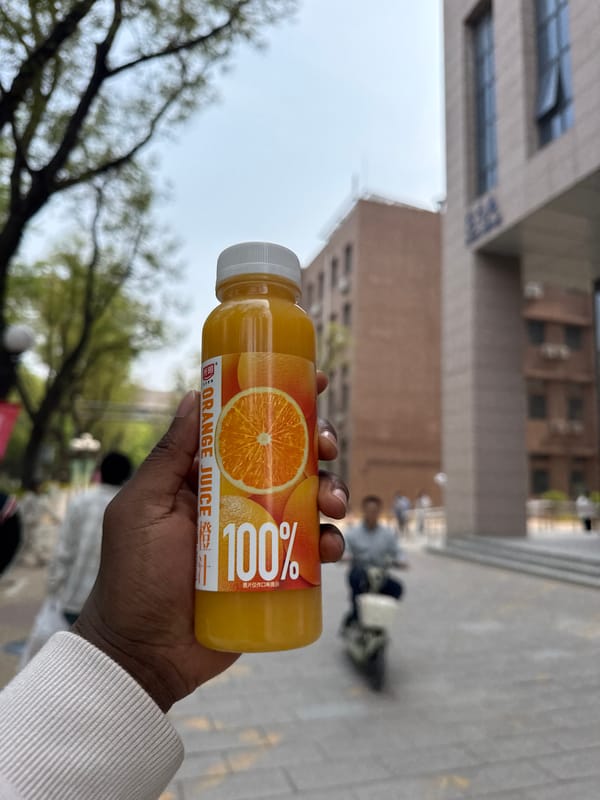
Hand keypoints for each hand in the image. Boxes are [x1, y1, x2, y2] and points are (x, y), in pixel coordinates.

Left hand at [73, 377, 347, 711]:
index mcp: (206, 477)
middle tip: (328, 447)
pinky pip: (312, 551)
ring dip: (331, 492)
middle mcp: (237, 500)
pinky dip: (329, 543)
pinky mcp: (276, 573)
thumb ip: (169, 456)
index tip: (311, 383)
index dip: (280, 402)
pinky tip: (331, 547)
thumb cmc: (133, 576)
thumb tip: (193, 394)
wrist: (144, 653)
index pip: (247, 429)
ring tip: (331, 505)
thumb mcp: (142, 508)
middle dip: (317, 446)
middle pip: (288, 460)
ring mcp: (259, 536)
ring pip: (307, 501)